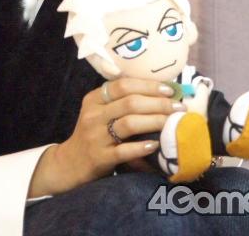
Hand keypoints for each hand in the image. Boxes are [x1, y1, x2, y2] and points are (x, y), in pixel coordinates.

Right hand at [28, 78, 186, 196]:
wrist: (70, 163)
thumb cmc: (93, 134)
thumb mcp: (98, 111)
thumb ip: (118, 100)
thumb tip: (156, 90)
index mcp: (94, 99)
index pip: (123, 85)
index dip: (148, 85)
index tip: (169, 89)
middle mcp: (93, 115)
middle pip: (130, 103)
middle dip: (158, 103)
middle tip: (178, 106)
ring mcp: (95, 136)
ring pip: (129, 124)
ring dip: (155, 121)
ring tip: (172, 122)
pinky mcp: (99, 157)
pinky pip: (124, 151)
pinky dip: (141, 147)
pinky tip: (155, 145)